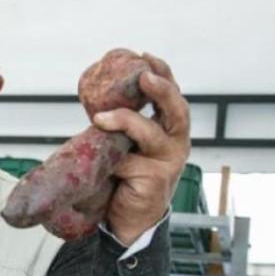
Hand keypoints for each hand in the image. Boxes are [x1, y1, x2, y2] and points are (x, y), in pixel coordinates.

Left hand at [91, 52, 189, 244]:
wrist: (131, 219)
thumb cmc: (127, 176)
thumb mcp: (126, 143)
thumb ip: (121, 123)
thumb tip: (97, 96)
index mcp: (170, 127)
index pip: (171, 94)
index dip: (162, 73)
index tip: (144, 56)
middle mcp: (176, 141)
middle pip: (177, 109)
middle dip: (161, 89)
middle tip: (143, 76)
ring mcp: (169, 160)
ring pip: (150, 133)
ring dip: (125, 122)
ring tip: (101, 118)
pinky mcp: (156, 179)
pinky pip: (129, 162)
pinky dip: (113, 161)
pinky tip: (104, 165)